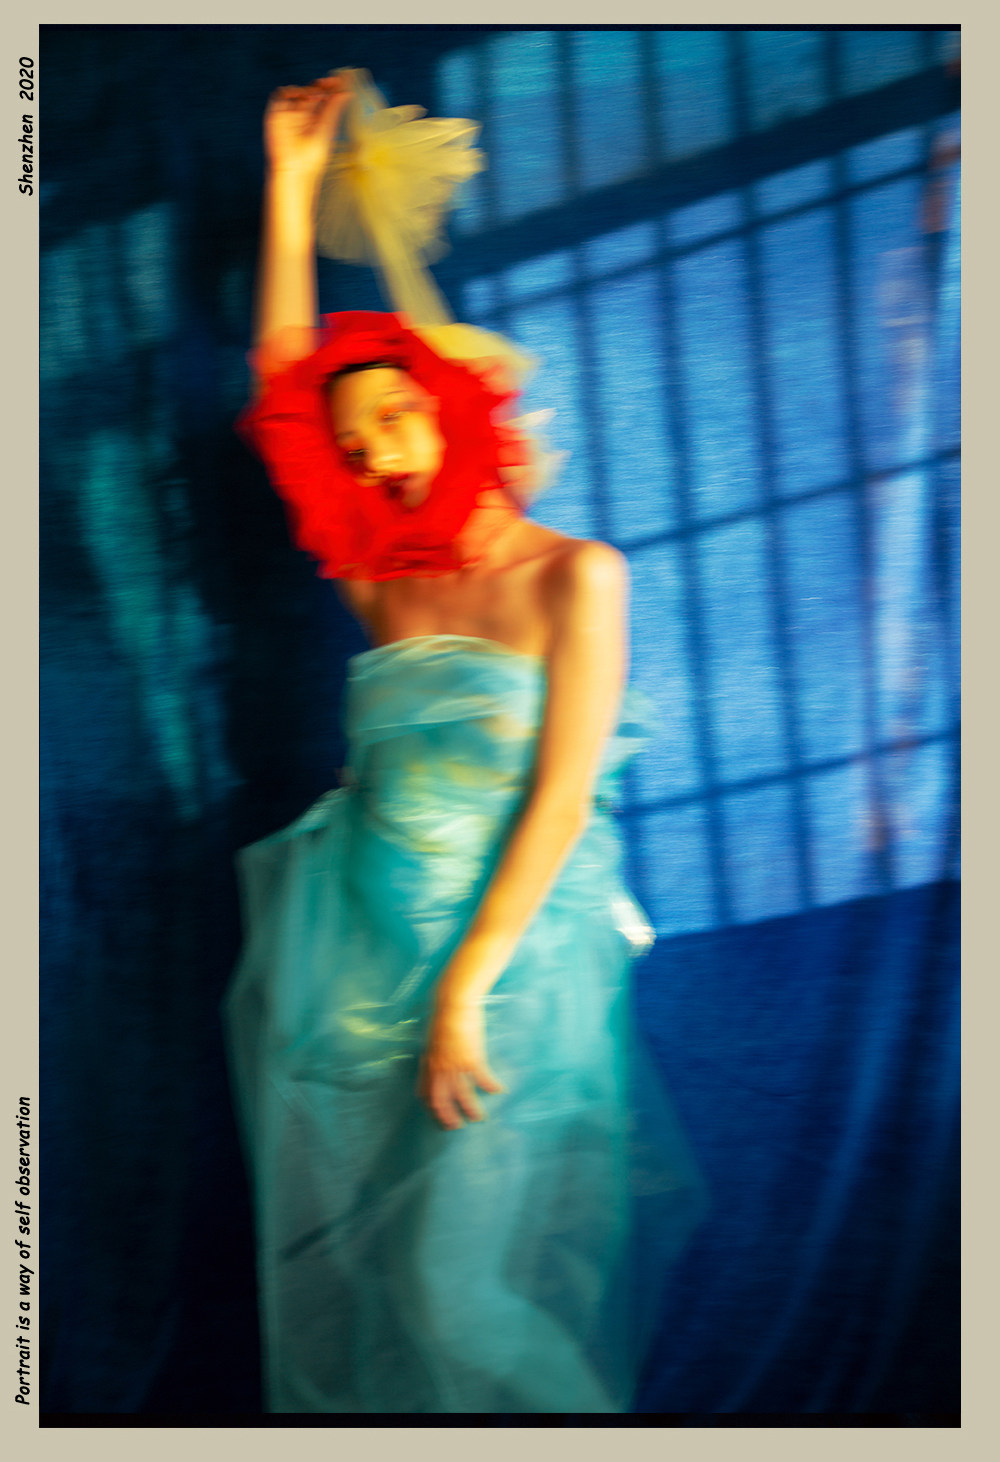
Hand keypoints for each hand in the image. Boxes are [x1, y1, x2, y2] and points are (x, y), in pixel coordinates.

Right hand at [264, 74, 350, 180]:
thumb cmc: (312, 157)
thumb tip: (347, 92)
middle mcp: (303, 116)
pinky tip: (300, 95)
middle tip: (328, 83)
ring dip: (307, 89)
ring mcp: (290, 114)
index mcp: (317, 121)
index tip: (339, 81)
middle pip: (312, 93)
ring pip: (298, 92)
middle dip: (320, 86)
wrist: (294, 169)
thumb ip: (334, 109)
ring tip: (316, 95)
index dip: (330, 88)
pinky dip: (290, 91)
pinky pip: (280, 95)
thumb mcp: (326, 129)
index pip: (324, 99)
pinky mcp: (277, 114)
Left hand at [418, 997, 505, 1129]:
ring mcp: (456, 1064)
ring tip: (478, 1118)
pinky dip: (491, 1086)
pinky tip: (499, 1090)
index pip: (426, 1092)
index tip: (437, 1114)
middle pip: (441, 1100)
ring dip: (471, 1109)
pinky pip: (482, 1078)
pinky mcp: (472, 1058)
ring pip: (463, 1095)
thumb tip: (435, 1061)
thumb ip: (434, 1054)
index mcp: (429, 1063)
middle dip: (448, 1116)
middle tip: (455, 1126)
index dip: (431, 1106)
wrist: (453, 1005)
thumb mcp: (433, 1039)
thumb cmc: (443, 1018)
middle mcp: (440, 1068)